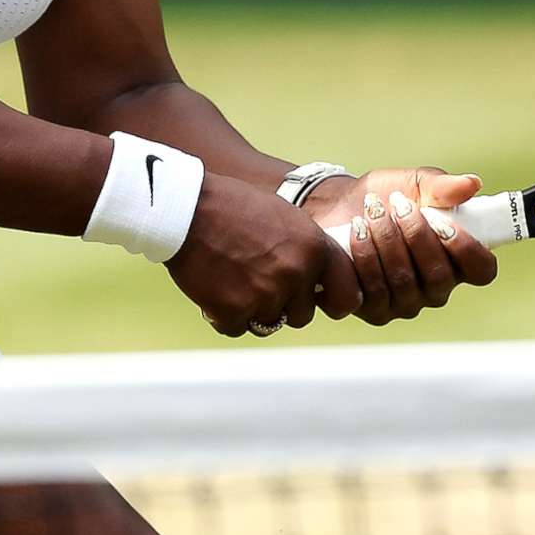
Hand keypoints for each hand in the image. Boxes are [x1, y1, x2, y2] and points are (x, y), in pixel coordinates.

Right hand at [166, 172, 359, 337]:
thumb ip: (308, 251)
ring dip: (253, 309)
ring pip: (269, 322)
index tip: (321, 301)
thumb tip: (321, 283)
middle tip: (257, 279)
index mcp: (315, 249)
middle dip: (284, 304)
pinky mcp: (234, 312)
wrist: (187, 208)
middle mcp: (296, 275)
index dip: (334, 301)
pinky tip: (213, 286)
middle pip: (302, 315)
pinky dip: (224, 314)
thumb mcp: (286, 218)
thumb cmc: (234, 207)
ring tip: (233, 277)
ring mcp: (266, 295)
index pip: (347, 296)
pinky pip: (237, 327)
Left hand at [300, 167, 500, 325]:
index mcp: (456, 260)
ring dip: (387, 239)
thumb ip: (443, 186)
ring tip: (373, 209)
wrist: (339, 206)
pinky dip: (365, 254)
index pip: (481, 270)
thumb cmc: (385, 197)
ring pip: (404, 281)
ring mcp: (405, 303)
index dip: (468, 250)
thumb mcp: (415, 183)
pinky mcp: (373, 310)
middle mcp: (435, 289)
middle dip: (416, 235)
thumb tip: (472, 184)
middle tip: (398, 204)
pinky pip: (374, 290)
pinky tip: (356, 229)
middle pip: (440, 276)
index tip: (442, 221)